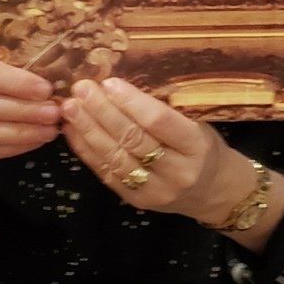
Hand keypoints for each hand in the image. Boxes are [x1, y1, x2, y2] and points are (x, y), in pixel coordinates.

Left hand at [60, 77, 273, 228]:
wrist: (212, 191)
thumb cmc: (204, 148)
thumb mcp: (198, 124)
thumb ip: (165, 112)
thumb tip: (119, 88)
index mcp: (196, 145)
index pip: (159, 121)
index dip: (131, 102)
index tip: (109, 82)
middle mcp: (177, 171)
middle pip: (133, 138)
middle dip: (102, 112)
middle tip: (81, 89)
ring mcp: (154, 190)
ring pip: (115, 157)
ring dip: (88, 130)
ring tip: (70, 108)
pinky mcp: (135, 200)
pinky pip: (106, 173)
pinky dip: (86, 151)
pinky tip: (73, 132)